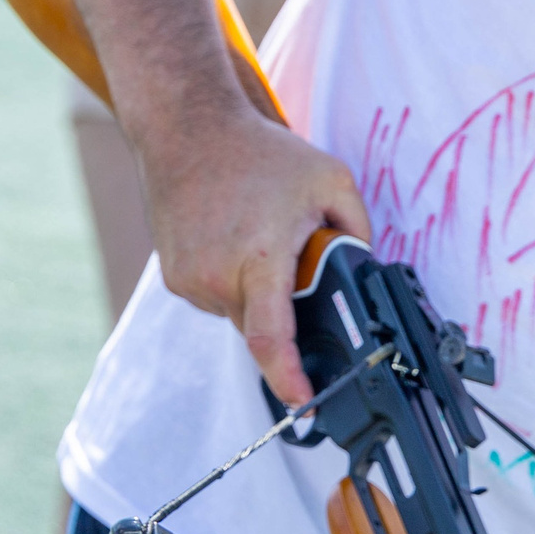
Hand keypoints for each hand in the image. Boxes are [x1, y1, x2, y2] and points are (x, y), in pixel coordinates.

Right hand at [131, 104, 372, 405]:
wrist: (185, 128)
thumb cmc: (256, 152)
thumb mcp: (331, 180)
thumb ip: (359, 231)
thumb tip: (361, 268)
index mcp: (258, 258)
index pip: (271, 338)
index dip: (288, 379)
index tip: (303, 405)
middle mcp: (217, 275)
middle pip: (263, 326)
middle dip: (285, 307)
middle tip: (290, 256)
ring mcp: (189, 278)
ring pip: (238, 314)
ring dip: (256, 292)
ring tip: (255, 238)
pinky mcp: (173, 276)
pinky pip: (215, 299)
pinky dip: (230, 281)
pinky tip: (231, 240)